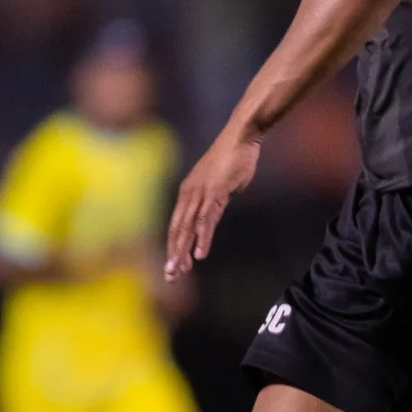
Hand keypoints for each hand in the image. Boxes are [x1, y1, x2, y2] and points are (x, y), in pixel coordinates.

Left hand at [165, 128, 261, 277]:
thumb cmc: (233, 158)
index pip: (176, 225)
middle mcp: (190, 194)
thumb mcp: (219, 184)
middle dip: (174, 254)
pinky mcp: (216, 192)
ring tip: (181, 270)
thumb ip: (214, 201)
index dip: (174, 246)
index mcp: (188, 193)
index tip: (174, 265)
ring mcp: (201, 193)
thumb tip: (213, 213)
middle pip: (177, 230)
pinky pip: (207, 220)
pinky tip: (200, 254)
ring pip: (188, 228)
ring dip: (184, 251)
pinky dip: (203, 238)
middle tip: (171, 276)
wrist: (240, 136)